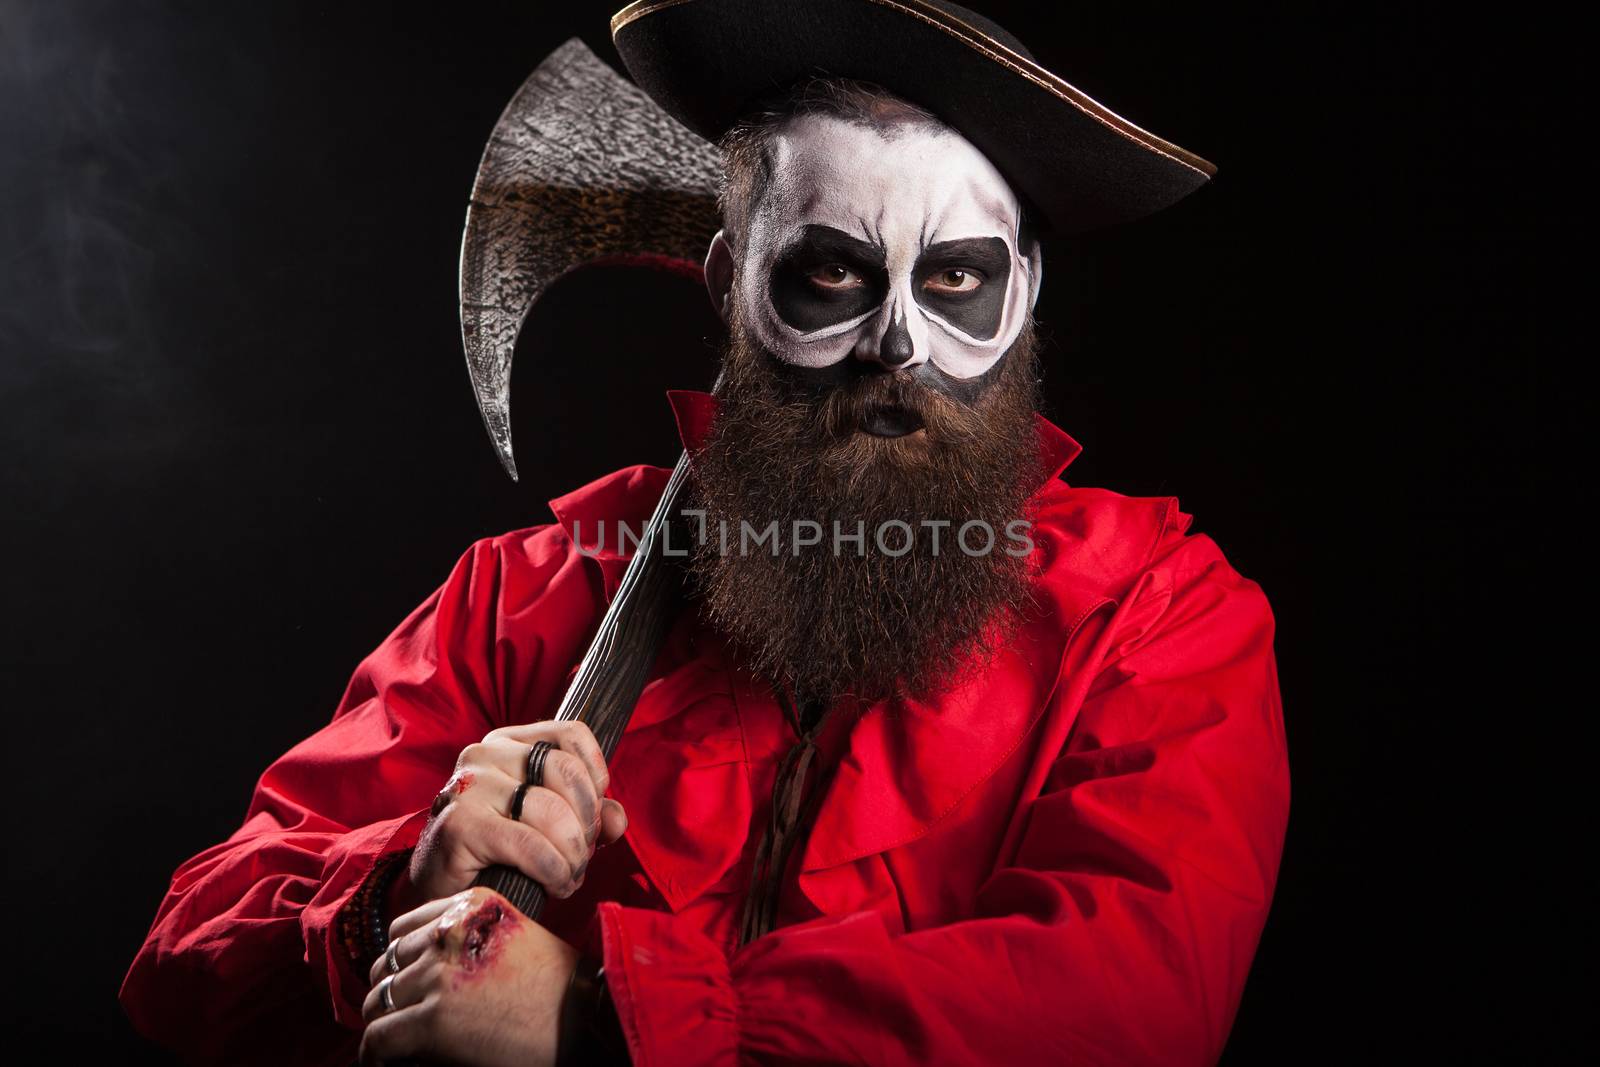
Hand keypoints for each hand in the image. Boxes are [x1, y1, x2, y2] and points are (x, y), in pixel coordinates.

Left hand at [360, 887, 577, 1066]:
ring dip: (384, 1020)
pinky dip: (375, 1052)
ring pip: (379, 999)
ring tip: (392, 1042)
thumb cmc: (557, 986)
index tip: (406, 982)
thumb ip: (470, 939)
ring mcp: (438, 975)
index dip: (401, 960)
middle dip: (390, 991)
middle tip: (399, 1015)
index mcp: (470, 906)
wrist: (584, 1015)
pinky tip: (385, 1060)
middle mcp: (448, 933)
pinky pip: (380, 1036)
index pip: (404, 929)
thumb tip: (426, 969)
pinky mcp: (433, 1019)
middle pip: (388, 963)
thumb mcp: (514, 937)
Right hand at [403, 722, 627, 909]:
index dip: (596, 777)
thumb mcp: (547, 825)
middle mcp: (485, 754)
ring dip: (572, 854)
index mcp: (508, 742)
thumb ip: (589, 815)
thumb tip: (618, 820)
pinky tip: (555, 886)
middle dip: (587, 822)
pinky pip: (530, 845)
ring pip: (552, 811)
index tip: (594, 816)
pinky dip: (554, 871)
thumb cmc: (497, 854)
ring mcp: (468, 786)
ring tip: (569, 876)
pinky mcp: (460, 824)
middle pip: (566, 772)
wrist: (439, 890)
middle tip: (582, 855)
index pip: (572, 734)